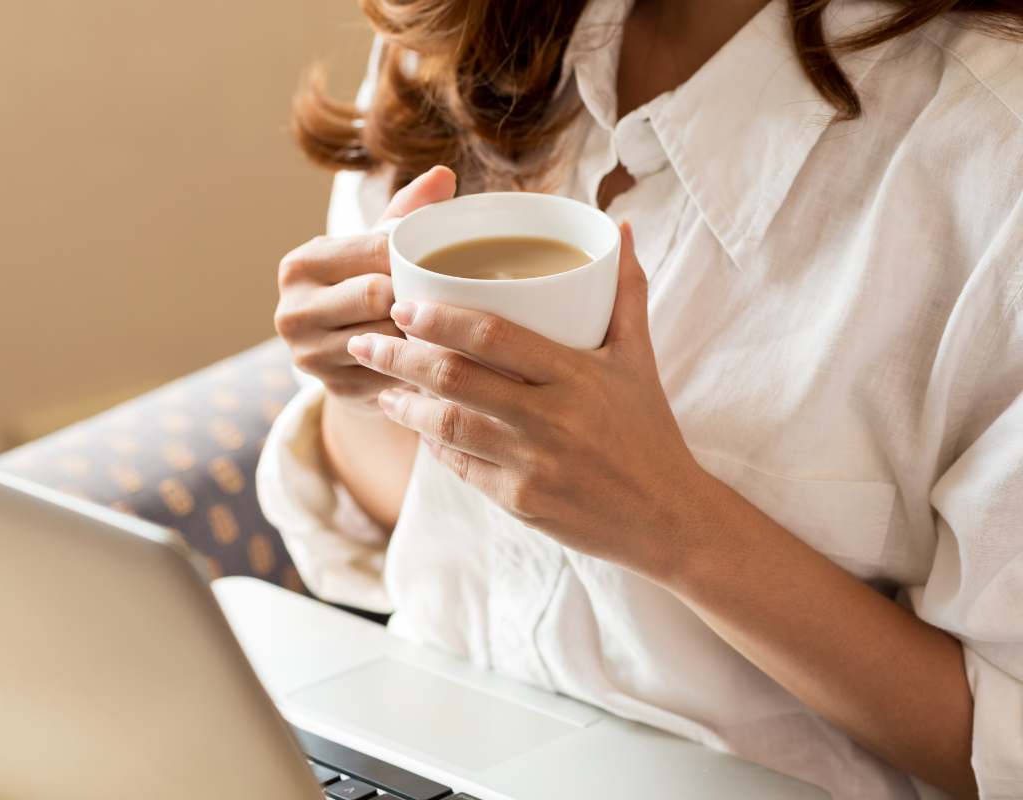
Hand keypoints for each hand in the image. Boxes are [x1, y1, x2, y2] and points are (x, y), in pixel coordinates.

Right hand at [274, 166, 456, 413]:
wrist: (346, 359)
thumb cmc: (367, 287)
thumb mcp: (376, 248)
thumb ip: (407, 211)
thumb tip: (444, 175)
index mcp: (300, 265)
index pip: (371, 250)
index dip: (413, 255)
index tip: (444, 258)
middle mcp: (293, 311)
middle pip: (375, 296)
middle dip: (414, 295)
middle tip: (450, 293)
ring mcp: (309, 356)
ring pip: (386, 338)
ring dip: (419, 333)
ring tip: (446, 324)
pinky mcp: (334, 391)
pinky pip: (392, 373)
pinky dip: (416, 364)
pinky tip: (435, 356)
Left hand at [346, 224, 716, 580]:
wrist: (668, 518)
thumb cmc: (649, 430)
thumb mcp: (640, 358)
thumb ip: (626, 292)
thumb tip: (618, 228)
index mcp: (576, 374)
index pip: (493, 335)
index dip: (439, 318)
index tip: (403, 306)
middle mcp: (550, 418)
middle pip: (454, 379)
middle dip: (399, 357)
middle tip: (365, 340)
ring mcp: (532, 464)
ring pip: (446, 427)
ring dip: (403, 405)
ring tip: (379, 386)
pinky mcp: (520, 503)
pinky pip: (460, 467)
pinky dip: (432, 445)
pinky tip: (416, 429)